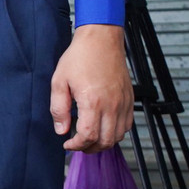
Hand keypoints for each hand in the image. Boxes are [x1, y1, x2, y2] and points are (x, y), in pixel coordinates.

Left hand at [50, 23, 132, 151]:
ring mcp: (123, 103)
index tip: (67, 144)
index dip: (76, 145)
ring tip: (90, 139)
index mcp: (92, 102)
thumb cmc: (79, 57)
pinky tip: (104, 127)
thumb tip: (61, 130)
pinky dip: (117, 132)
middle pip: (106, 141)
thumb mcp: (59, 81)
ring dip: (104, 142)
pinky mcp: (130, 99)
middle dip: (90, 148)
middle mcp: (111, 105)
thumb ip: (59, 108)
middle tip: (77, 145)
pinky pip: (128, 124)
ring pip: (119, 135)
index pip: (88, 135)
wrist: (101, 40)